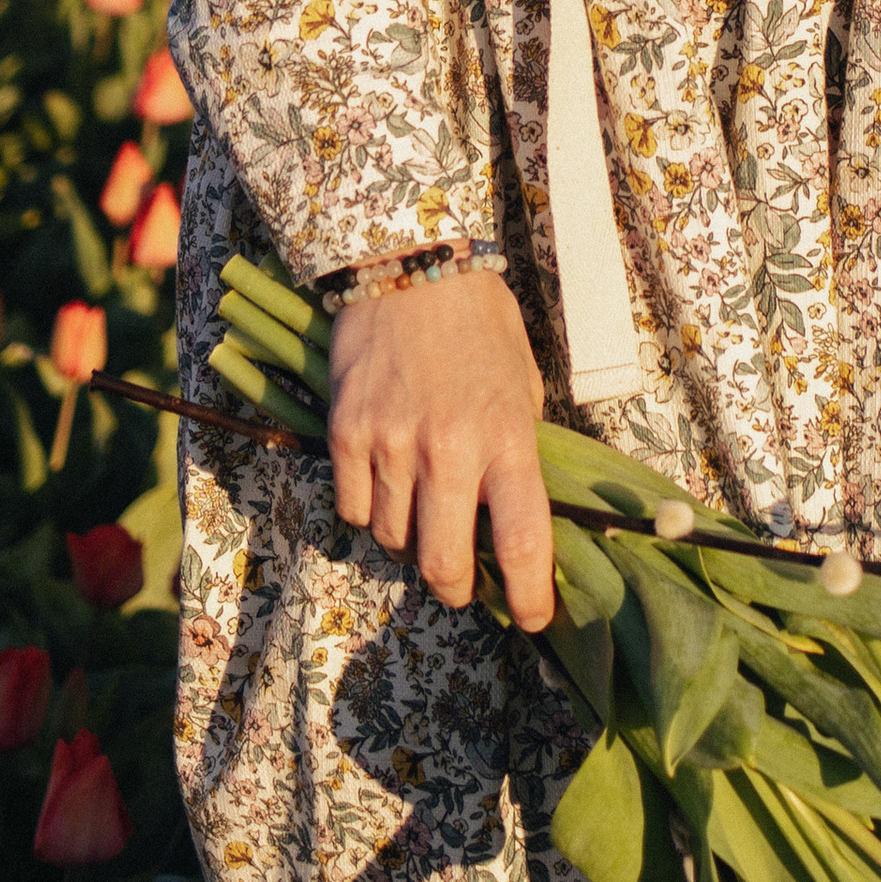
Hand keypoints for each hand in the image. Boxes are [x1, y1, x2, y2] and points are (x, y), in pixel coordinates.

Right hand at [328, 269, 553, 626]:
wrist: (409, 264)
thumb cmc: (478, 324)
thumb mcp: (522, 383)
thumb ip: (518, 450)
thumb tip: (519, 518)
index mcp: (506, 437)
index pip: (524, 543)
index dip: (530, 596)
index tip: (533, 616)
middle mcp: (449, 449)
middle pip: (445, 565)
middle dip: (456, 587)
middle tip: (462, 580)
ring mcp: (391, 444)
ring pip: (394, 541)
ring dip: (409, 539)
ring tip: (421, 502)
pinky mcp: (347, 434)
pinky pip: (355, 509)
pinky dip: (370, 509)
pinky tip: (384, 477)